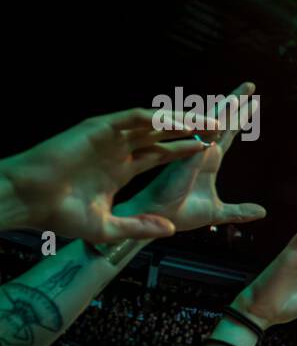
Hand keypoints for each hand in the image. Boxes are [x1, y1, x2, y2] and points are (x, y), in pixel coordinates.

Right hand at [0, 109, 209, 241]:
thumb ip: (140, 226)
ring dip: (180, 120)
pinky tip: (176, 119)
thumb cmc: (59, 214)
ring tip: (207, 119)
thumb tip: (170, 229)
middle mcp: (118, 150)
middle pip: (162, 136)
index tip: (212, 150)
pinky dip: (155, 117)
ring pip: (152, 124)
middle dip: (190, 131)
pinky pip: (131, 118)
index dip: (186, 151)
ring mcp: (108, 138)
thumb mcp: (108, 227)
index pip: (162, 156)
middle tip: (219, 128)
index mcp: (122, 169)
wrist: (28, 200)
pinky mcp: (97, 129)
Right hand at [117, 82, 265, 232]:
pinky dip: (209, 129)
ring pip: (210, 124)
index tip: (253, 102)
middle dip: (236, 102)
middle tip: (251, 85)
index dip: (239, 117)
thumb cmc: (181, 214)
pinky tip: (224, 117)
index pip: (227, 132)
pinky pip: (199, 142)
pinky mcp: (183, 161)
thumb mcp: (218, 213)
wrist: (159, 222)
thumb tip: (261, 211)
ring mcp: (191, 153)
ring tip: (242, 93)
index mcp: (208, 159)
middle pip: (221, 121)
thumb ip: (239, 211)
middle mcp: (200, 151)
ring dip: (226, 108)